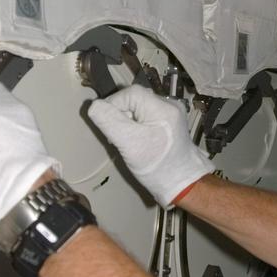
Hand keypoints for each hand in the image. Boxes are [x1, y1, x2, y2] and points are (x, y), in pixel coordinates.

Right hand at [88, 85, 213, 207]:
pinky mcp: (169, 123)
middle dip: (121, 116)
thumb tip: (94, 105)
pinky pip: (146, 117)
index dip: (114, 105)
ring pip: (139, 108)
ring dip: (128, 122)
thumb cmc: (157, 167)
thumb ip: (110, 122)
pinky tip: (139, 142)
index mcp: (163, 107)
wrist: (182, 184)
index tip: (109, 126)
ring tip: (130, 142)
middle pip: (135, 99)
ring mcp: (171, 114)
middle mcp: (169, 105)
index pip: (130, 93)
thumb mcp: (129, 144)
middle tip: (119, 138)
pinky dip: (137, 127)